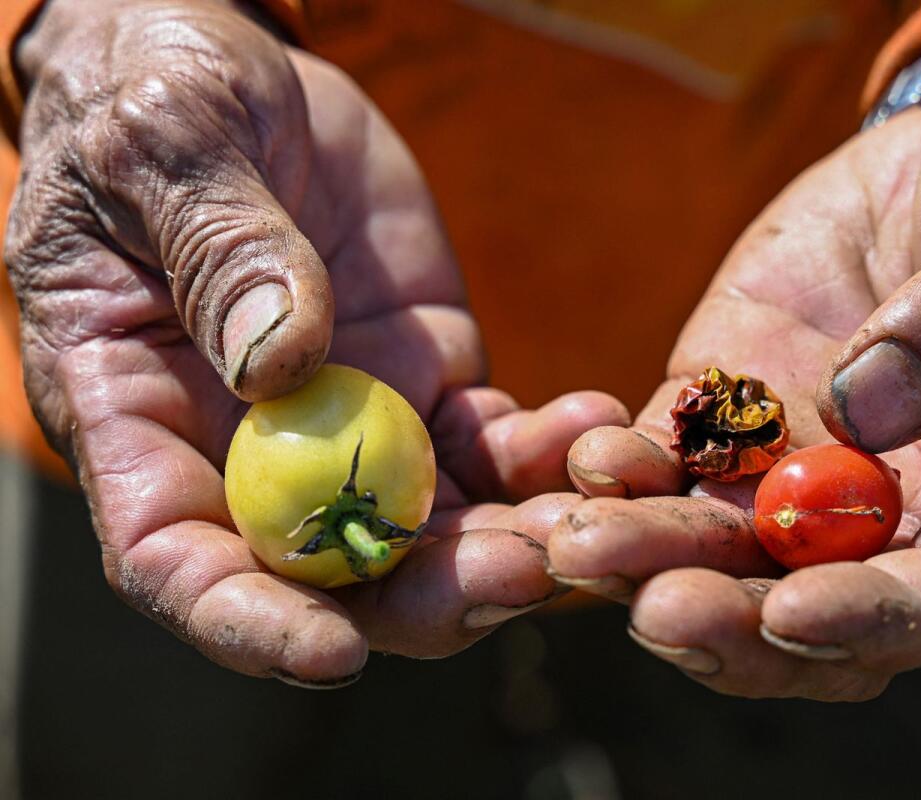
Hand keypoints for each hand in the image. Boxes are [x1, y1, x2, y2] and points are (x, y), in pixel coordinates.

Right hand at [5, 0, 626, 683]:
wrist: (245, 80)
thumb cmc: (159, 101)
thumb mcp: (165, 149)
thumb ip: (219, 251)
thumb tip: (281, 363)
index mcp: (143, 420)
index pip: (181, 562)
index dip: (251, 620)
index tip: (333, 652)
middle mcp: (254, 452)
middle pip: (339, 572)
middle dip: (435, 592)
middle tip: (528, 572)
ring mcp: (354, 425)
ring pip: (438, 528)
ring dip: (521, 537)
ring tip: (600, 508)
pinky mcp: (432, 384)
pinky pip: (499, 447)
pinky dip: (553, 451)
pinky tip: (601, 423)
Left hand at [550, 73, 920, 698]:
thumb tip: (866, 404)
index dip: (884, 619)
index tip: (795, 614)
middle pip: (828, 605)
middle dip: (739, 622)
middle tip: (655, 611)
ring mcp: (820, 466)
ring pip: (733, 551)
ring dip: (655, 562)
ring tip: (578, 547)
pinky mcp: (744, 413)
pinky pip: (678, 462)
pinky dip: (629, 475)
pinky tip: (583, 465)